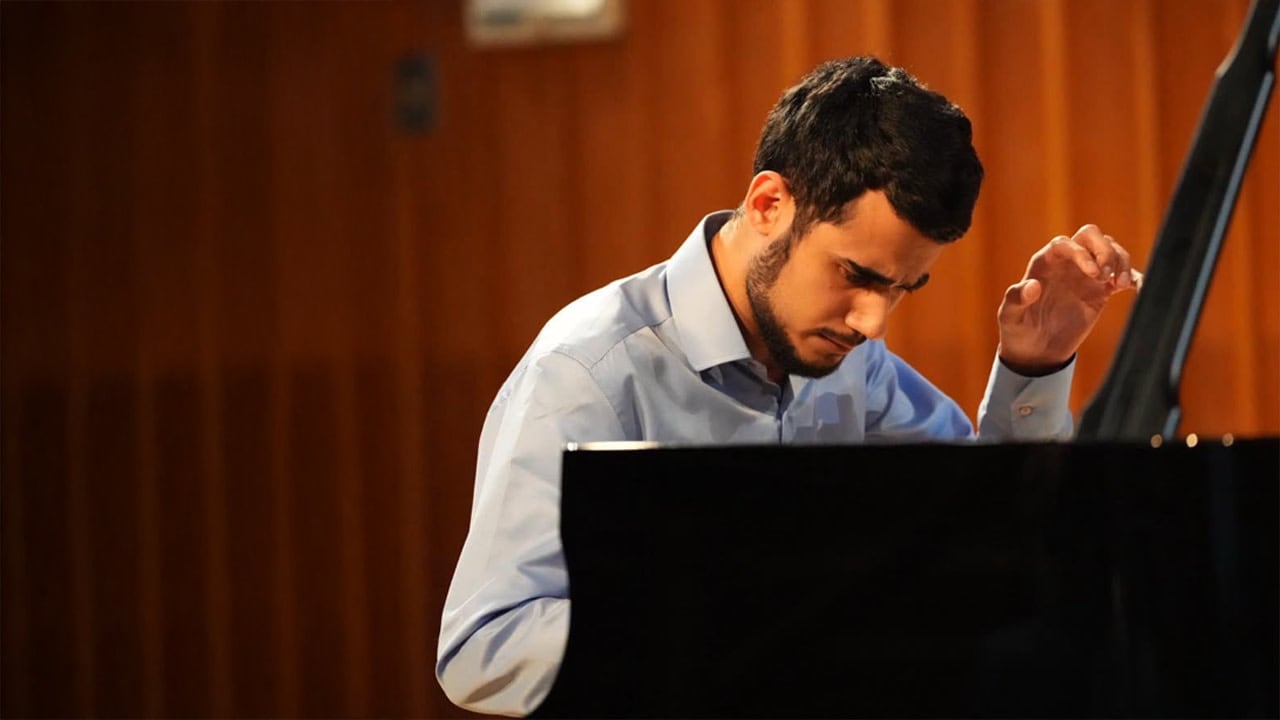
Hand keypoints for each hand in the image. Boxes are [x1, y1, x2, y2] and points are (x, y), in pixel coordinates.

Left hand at [997, 224, 1139, 374]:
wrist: (1036, 351)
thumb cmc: (1018, 331)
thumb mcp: (1010, 318)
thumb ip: (1016, 300)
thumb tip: (1032, 286)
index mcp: (1044, 264)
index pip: (1065, 244)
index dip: (1081, 252)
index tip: (1093, 273)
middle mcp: (1066, 263)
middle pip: (1091, 236)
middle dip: (1104, 250)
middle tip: (1106, 277)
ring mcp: (1085, 275)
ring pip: (1110, 250)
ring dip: (1121, 261)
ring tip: (1120, 285)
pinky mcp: (1101, 290)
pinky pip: (1123, 274)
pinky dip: (1134, 277)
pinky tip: (1136, 289)